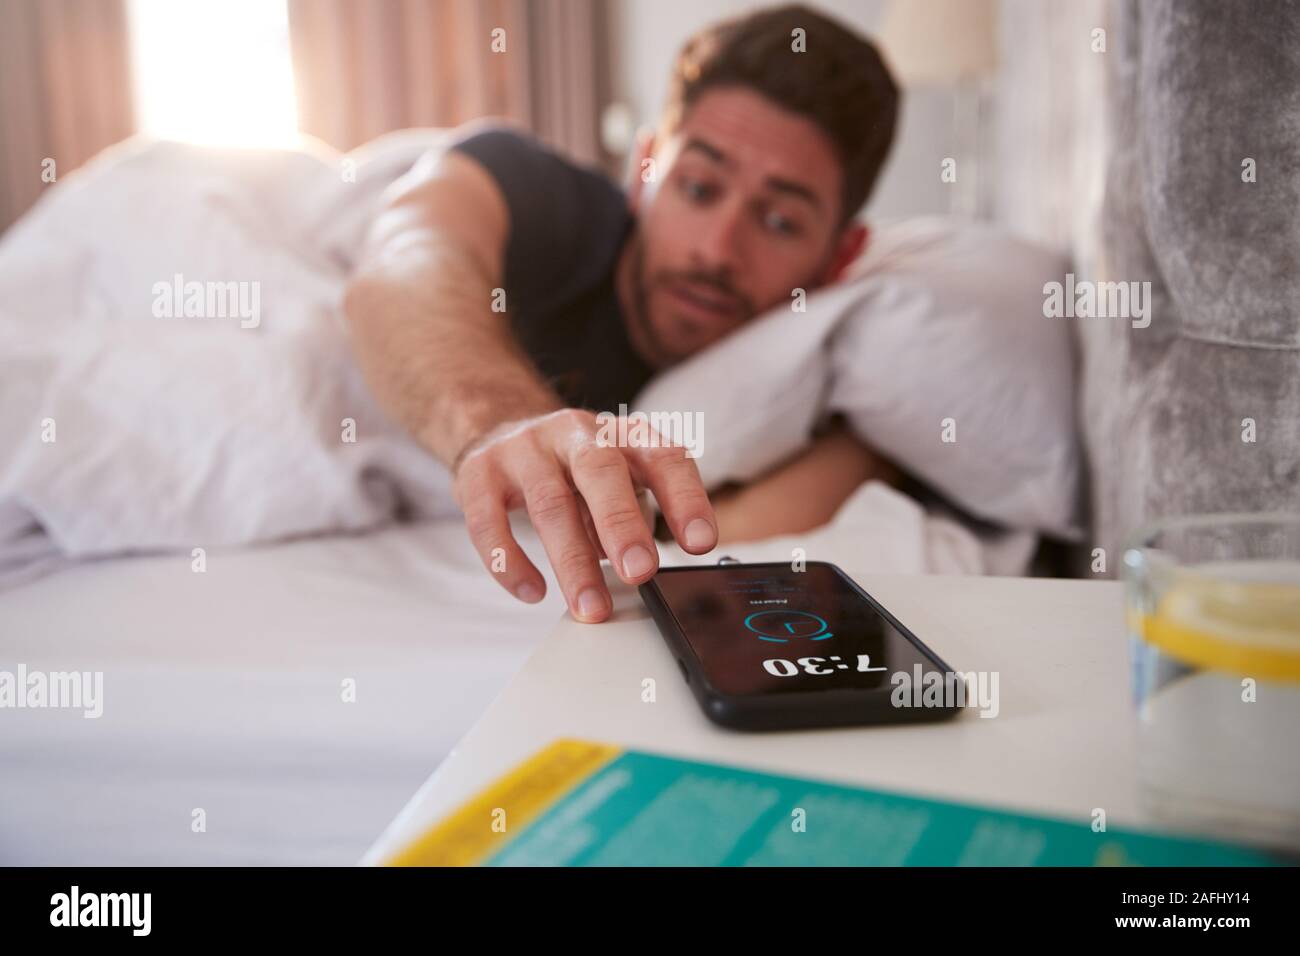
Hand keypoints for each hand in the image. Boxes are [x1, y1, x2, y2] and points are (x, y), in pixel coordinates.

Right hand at [452, 409, 716, 621]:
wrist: (499, 430)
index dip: (685, 498)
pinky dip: (510, 561)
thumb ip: (634, 518)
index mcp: (622, 435)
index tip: (700, 543)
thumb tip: (649, 576)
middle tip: (641, 572)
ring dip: (572, 561)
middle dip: (622, 525)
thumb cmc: (573, 470)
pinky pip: (489, 521)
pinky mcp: (479, 473)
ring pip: (548, 504)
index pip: (663, 457)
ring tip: (591, 606)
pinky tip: (533, 591)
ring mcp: (524, 449)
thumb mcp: (615, 480)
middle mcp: (575, 432)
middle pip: (601, 473)